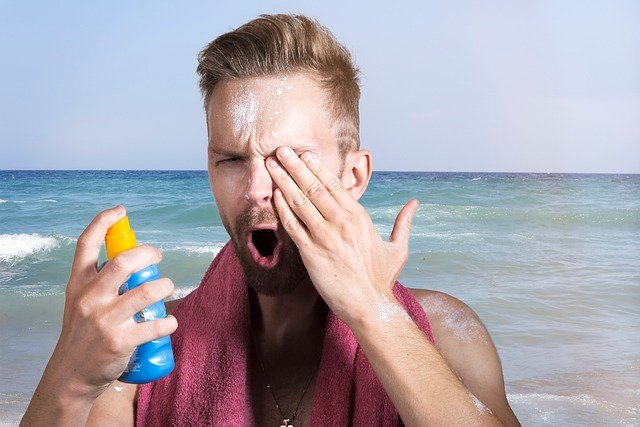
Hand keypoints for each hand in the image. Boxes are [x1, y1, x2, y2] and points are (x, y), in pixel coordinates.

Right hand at [54, 205, 176, 398]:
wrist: (72, 374)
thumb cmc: (82, 333)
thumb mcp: (79, 301)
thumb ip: (98, 281)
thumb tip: (132, 259)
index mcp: (78, 284)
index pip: (86, 244)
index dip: (103, 222)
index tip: (120, 211)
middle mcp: (89, 298)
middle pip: (123, 262)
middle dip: (148, 253)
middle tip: (157, 257)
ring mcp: (105, 319)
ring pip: (147, 291)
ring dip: (165, 286)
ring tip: (166, 288)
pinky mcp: (120, 341)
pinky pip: (155, 325)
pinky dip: (169, 322)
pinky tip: (170, 322)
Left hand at [265, 146, 418, 324]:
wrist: (370, 307)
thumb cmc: (382, 279)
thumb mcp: (398, 248)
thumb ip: (404, 222)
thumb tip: (415, 203)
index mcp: (360, 218)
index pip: (335, 185)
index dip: (317, 167)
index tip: (305, 154)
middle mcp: (341, 223)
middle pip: (314, 187)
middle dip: (295, 166)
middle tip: (282, 149)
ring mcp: (325, 238)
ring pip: (300, 202)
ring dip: (284, 181)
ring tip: (272, 165)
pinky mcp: (311, 255)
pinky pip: (292, 226)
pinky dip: (282, 208)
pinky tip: (274, 194)